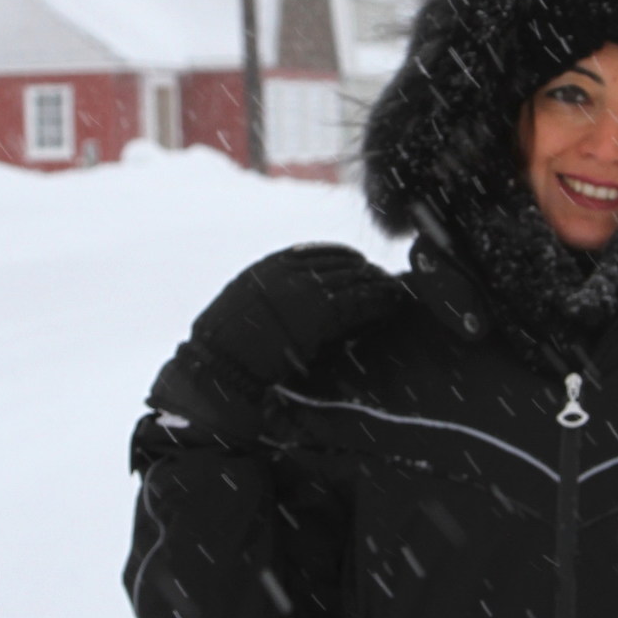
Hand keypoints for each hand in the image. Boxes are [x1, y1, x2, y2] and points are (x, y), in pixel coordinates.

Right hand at [149, 245, 402, 432]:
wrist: (221, 366)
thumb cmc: (229, 346)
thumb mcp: (247, 302)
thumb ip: (274, 290)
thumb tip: (302, 290)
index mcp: (272, 266)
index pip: (322, 251)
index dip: (347, 259)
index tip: (361, 267)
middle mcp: (290, 271)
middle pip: (344, 262)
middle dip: (368, 271)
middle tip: (386, 282)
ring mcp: (305, 290)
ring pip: (356, 277)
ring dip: (380, 283)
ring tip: (396, 292)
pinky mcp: (320, 313)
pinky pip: (360, 299)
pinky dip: (381, 299)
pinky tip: (393, 303)